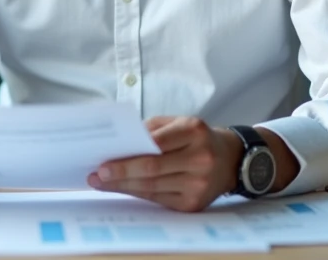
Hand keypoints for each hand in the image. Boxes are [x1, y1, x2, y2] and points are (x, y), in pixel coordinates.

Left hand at [88, 116, 243, 211]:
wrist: (230, 159)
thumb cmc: (197, 137)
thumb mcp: (178, 122)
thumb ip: (151, 130)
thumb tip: (119, 145)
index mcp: (194, 131)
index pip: (155, 146)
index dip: (128, 156)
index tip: (104, 161)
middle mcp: (200, 158)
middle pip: (152, 170)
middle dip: (120, 174)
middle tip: (97, 175)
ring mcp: (198, 184)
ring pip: (152, 188)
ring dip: (124, 187)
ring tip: (102, 183)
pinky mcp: (194, 204)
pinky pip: (159, 200)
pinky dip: (138, 194)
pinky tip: (123, 189)